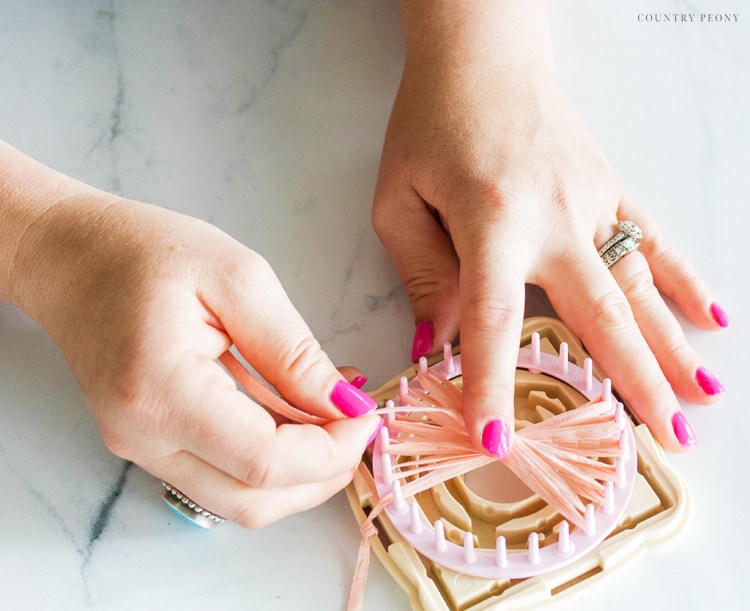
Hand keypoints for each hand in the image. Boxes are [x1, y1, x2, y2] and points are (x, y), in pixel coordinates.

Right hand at [6, 169, 379, 526]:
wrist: (73, 257)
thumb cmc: (146, 252)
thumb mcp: (238, 278)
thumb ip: (293, 350)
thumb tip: (346, 405)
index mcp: (160, 391)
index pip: (263, 462)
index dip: (331, 450)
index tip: (367, 414)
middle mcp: (143, 438)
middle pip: (254, 500)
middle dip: (323, 473)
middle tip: (358, 423)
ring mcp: (142, 449)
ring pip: (241, 498)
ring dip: (300, 470)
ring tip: (333, 413)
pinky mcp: (150, 444)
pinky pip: (222, 472)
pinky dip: (272, 455)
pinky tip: (297, 411)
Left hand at [373, 1, 726, 453]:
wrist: (480, 57)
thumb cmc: (430, 125)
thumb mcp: (399, 202)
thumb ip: (425, 276)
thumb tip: (437, 345)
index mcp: (491, 223)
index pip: (494, 321)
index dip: (493, 385)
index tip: (496, 443)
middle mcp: (553, 218)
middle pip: (598, 314)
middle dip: (632, 382)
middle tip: (666, 439)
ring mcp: (591, 202)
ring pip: (638, 285)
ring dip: (671, 345)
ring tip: (703, 397)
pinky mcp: (608, 188)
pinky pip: (653, 241)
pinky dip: (684, 281)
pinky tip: (712, 319)